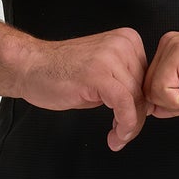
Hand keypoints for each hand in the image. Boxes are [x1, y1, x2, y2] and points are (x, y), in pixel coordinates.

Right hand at [16, 27, 178, 151]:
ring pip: (136, 100)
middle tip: (122, 135)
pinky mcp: (98, 74)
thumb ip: (125, 84)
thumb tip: (145, 108)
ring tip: (117, 138)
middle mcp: (122, 44)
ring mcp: (110, 57)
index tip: (132, 123)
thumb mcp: (103, 72)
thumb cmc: (60, 72)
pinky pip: (124, 104)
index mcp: (128, 40)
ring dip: (129, 127)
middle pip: (144, 91)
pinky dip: (124, 125)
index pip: (148, 80)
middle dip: (136, 119)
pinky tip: (114, 136)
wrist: (30, 66)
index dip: (142, 106)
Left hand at [143, 31, 178, 122]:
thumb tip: (153, 109)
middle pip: (149, 90)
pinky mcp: (177, 54)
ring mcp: (172, 47)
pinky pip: (161, 91)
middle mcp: (170, 45)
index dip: (176, 103)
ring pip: (153, 92)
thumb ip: (174, 103)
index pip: (153, 88)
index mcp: (174, 53)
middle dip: (177, 102)